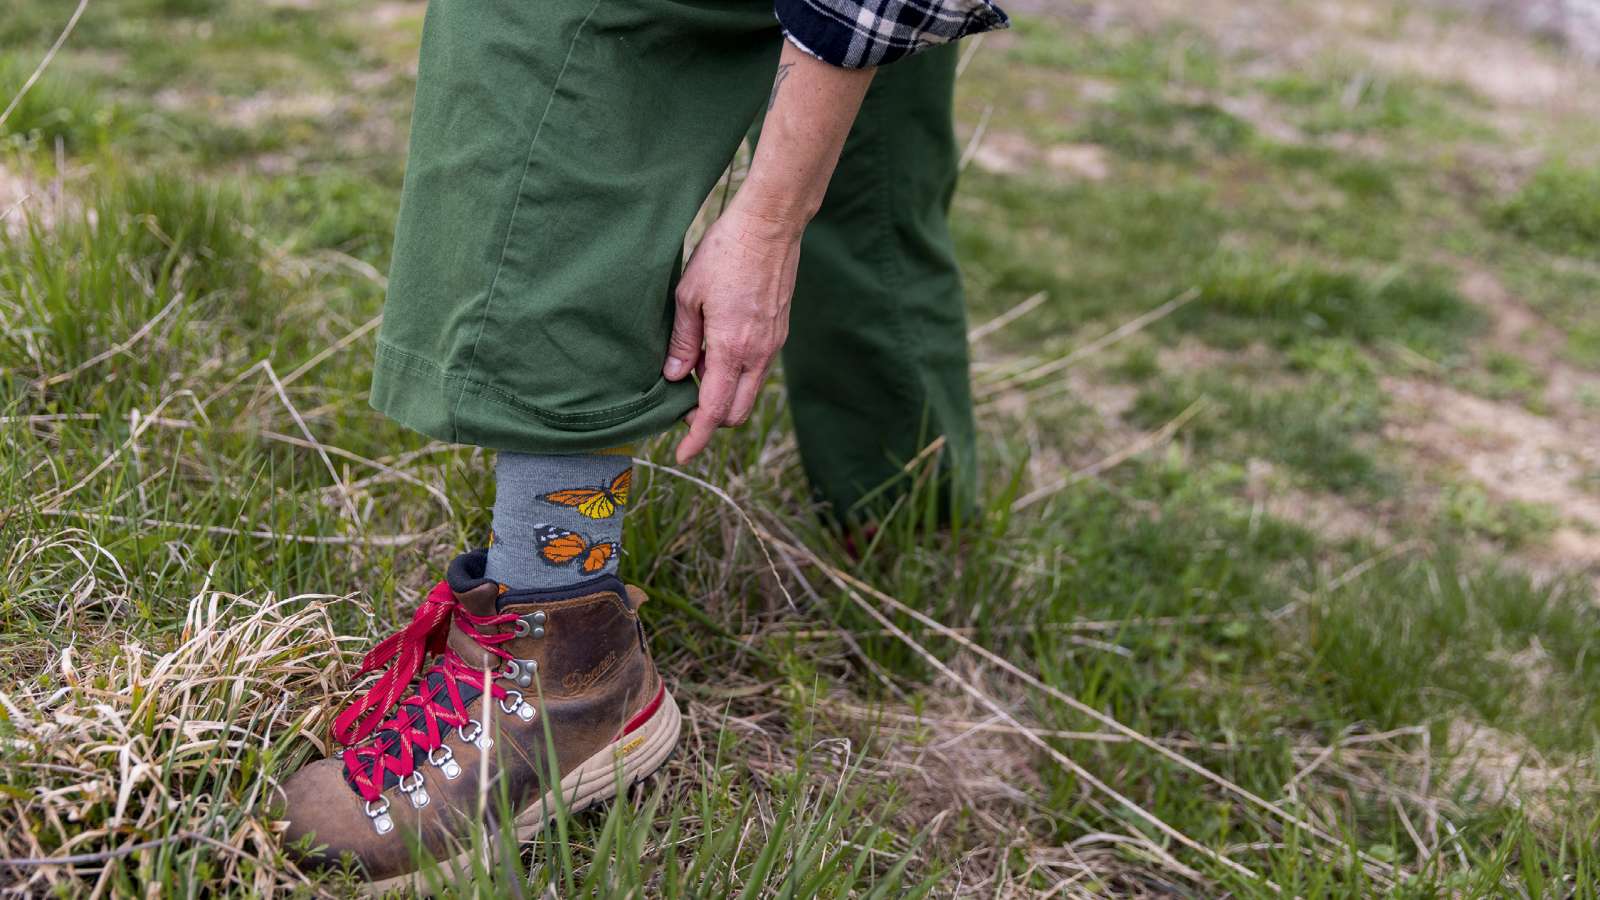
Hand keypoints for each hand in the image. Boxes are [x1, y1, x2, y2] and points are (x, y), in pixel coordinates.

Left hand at [663, 205, 802, 463]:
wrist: (770, 225)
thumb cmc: (724, 253)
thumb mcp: (688, 295)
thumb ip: (681, 341)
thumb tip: (673, 377)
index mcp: (732, 349)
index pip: (714, 411)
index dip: (696, 438)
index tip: (681, 454)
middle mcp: (758, 354)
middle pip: (735, 412)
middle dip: (710, 420)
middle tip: (681, 406)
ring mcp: (773, 345)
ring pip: (748, 393)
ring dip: (723, 395)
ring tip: (695, 369)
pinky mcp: (779, 333)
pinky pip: (757, 370)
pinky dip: (735, 375)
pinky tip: (715, 350)